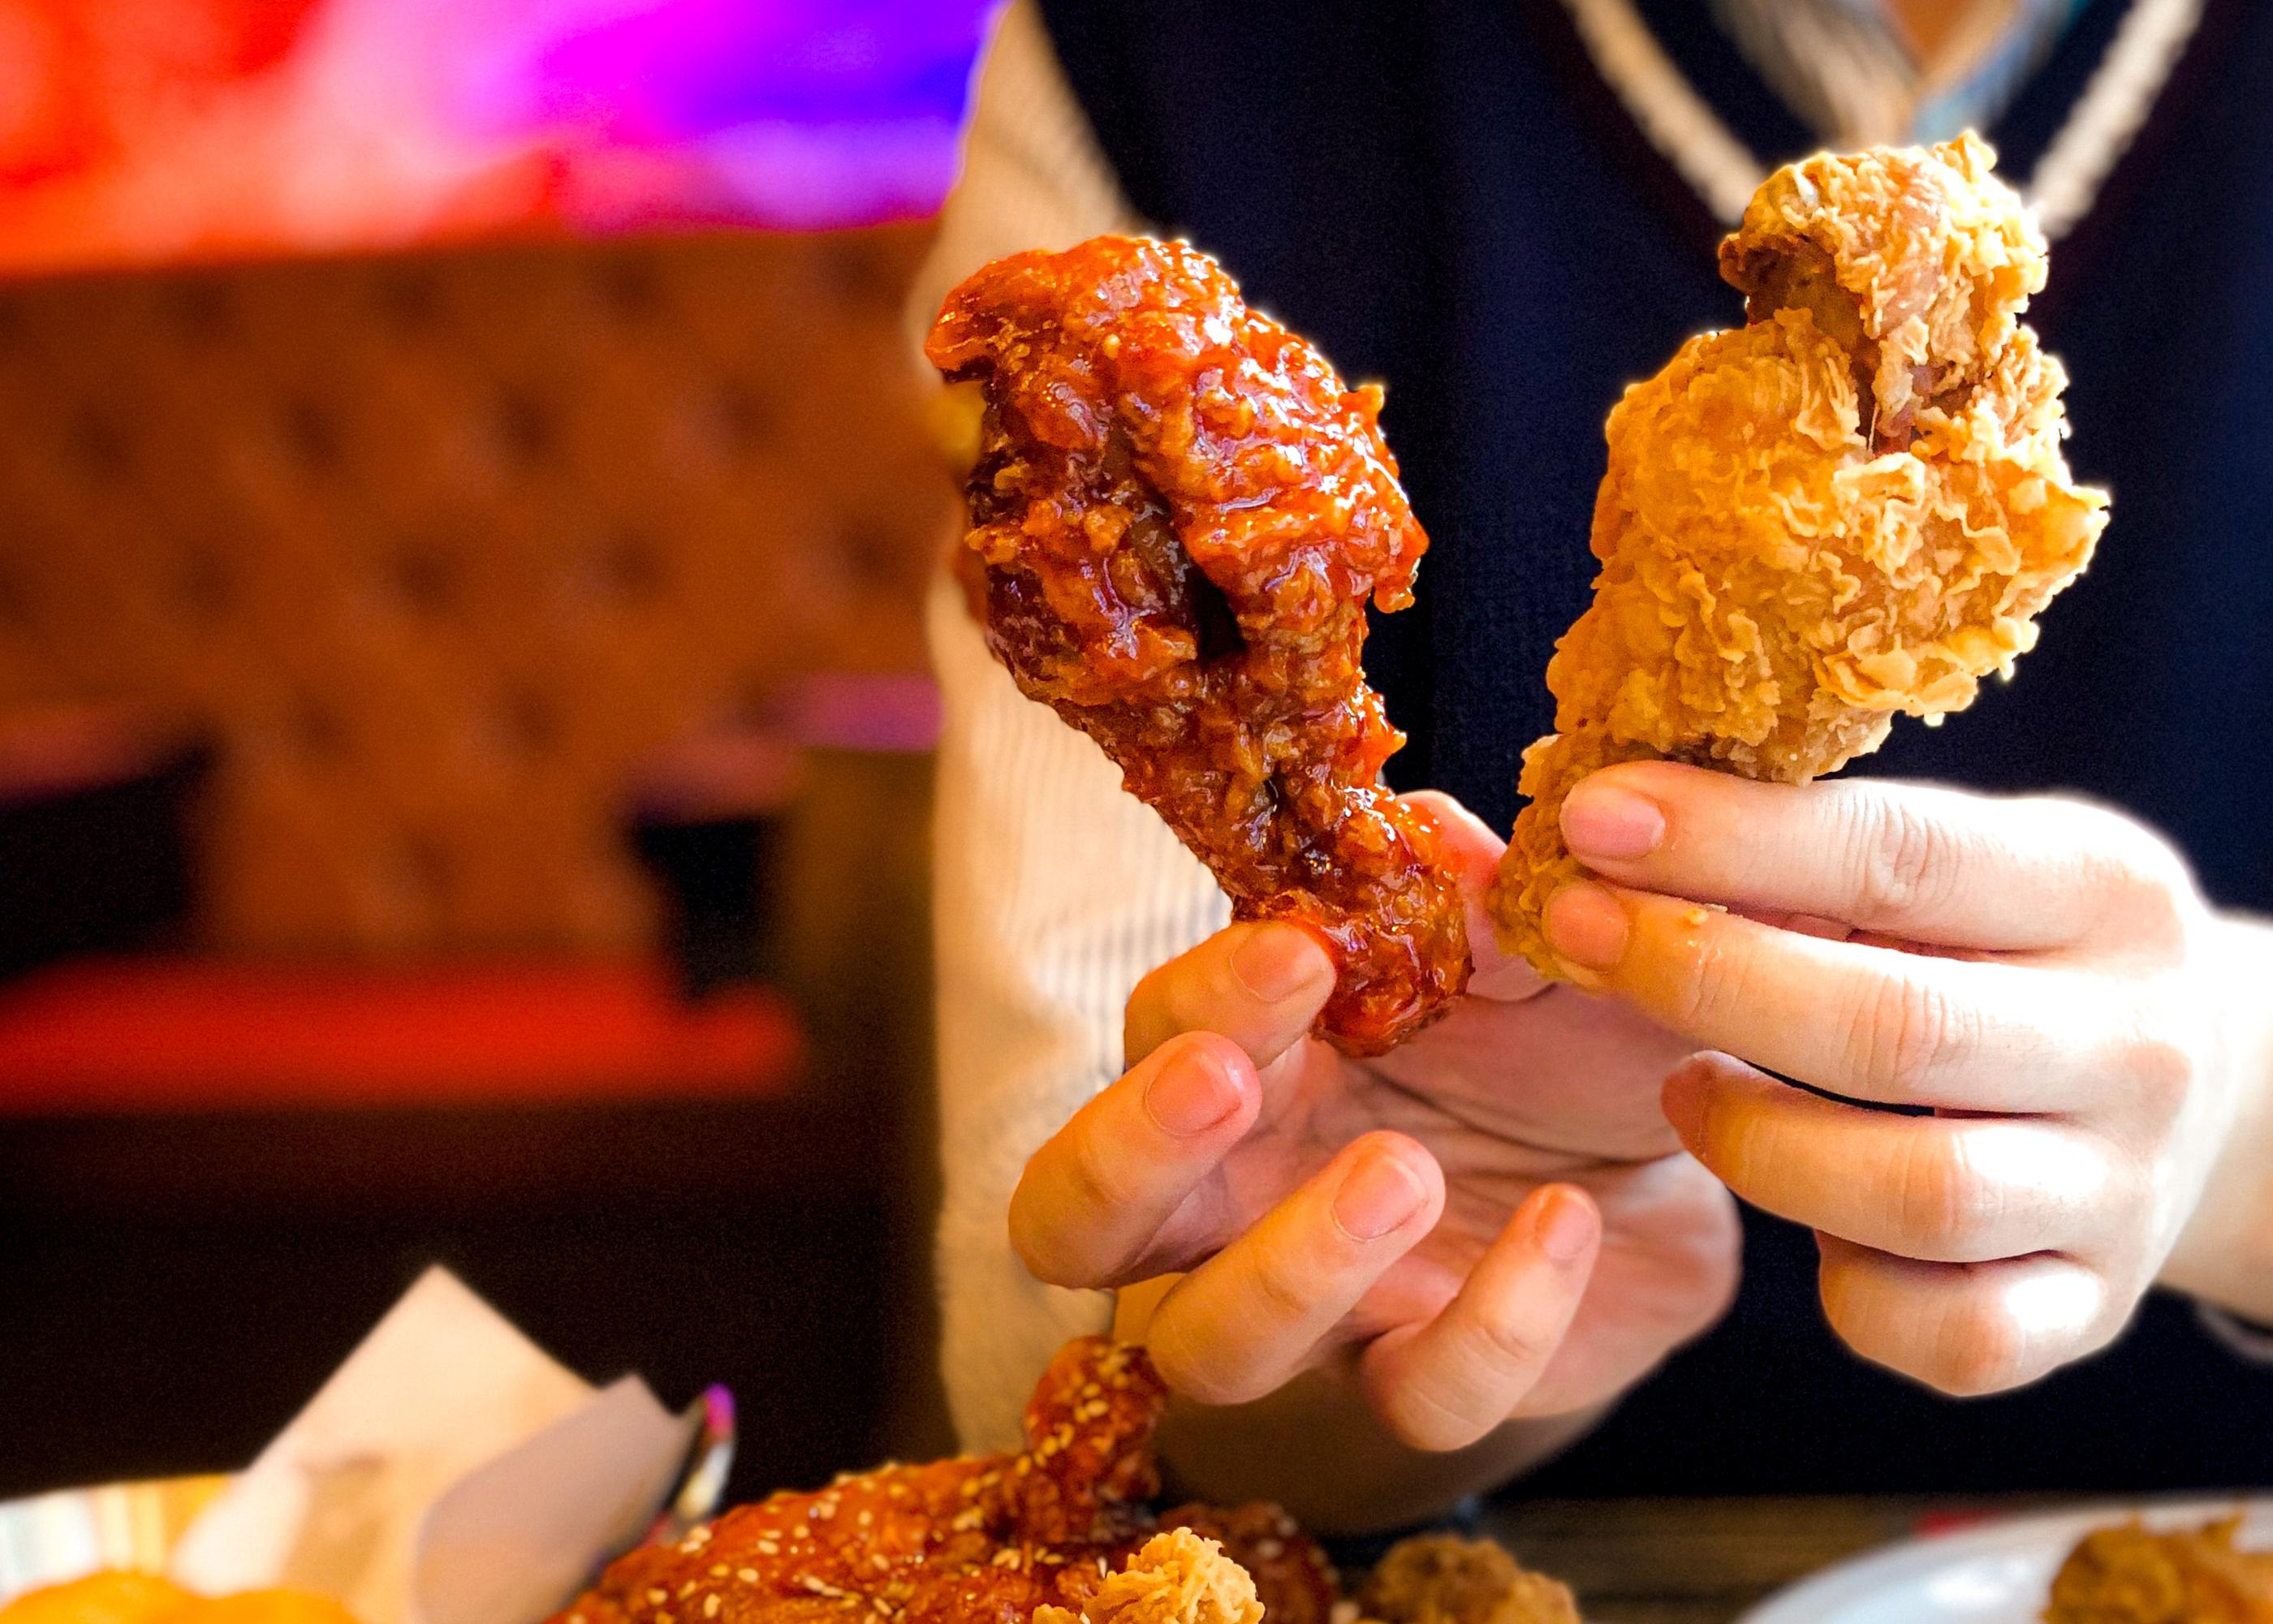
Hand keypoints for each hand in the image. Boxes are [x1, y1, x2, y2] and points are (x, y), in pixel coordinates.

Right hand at [1009, 792, 1738, 1451]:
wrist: (1669, 1156)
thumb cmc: (1557, 1034)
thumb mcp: (1528, 946)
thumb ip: (1468, 894)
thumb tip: (1429, 836)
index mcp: (1245, 1058)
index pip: (1155, 1035)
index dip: (1202, 1001)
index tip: (1298, 951)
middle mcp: (1235, 1193)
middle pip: (1074, 1222)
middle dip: (1128, 1155)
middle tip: (1226, 1083)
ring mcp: (1318, 1303)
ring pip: (1209, 1344)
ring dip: (1288, 1265)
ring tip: (1406, 1170)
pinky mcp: (1422, 1377)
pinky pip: (1420, 1394)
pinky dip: (1494, 1319)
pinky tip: (1568, 1221)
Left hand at [1539, 760, 2272, 1394]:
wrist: (2201, 1086)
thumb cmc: (2016, 945)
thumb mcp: (1967, 858)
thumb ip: (1823, 845)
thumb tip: (1614, 824)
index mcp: (2101, 891)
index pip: (1898, 857)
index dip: (1728, 840)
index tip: (1594, 819)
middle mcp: (2134, 1045)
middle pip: (1892, 1030)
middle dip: (1703, 979)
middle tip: (1581, 936)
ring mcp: (2122, 1192)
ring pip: (1913, 1197)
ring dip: (1754, 1142)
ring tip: (1681, 1089)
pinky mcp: (2092, 1308)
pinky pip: (1949, 1336)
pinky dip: (1851, 1290)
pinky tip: (1806, 1222)